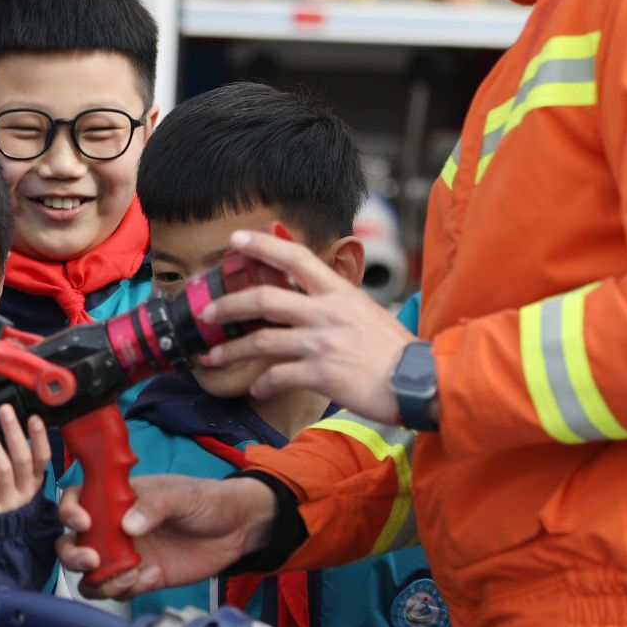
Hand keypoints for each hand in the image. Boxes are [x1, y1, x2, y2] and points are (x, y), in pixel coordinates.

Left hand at [0, 405, 50, 514]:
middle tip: (4, 409)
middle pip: (22, 458)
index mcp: (36, 478)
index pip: (43, 457)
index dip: (40, 438)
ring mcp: (9, 498)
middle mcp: (25, 488)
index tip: (34, 417)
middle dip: (13, 432)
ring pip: (3, 468)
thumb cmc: (9, 493)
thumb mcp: (23, 479)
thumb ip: (21, 455)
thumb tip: (13, 421)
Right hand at [57, 474, 277, 599]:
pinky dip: (127, 589)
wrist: (237, 530)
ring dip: (102, 580)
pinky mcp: (140, 577)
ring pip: (90, 575)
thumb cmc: (208, 500)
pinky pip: (117, 590)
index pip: (79, 498)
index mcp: (120, 496)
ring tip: (133, 572)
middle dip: (74, 555)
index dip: (71, 510)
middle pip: (73, 542)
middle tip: (94, 560)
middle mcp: (115, 526)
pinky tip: (153, 575)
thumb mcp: (184, 495)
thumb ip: (156, 505)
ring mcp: (126, 554)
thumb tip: (128, 524)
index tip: (83, 523)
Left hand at [199, 230, 411, 424]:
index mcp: (339, 292)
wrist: (419, 380)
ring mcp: (322, 343)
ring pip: (262, 341)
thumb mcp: (366, 311)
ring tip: (212, 356)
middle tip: (208, 312)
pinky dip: (262, 383)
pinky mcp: (321, 374)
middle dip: (228, 305)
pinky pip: (278, 376)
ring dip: (231, 350)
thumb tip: (311, 302)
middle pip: (264, 299)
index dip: (263, 245)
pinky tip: (256, 387)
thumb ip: (336, 304)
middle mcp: (327, 312)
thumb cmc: (395, 350)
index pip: (295, 258)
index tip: (236, 239)